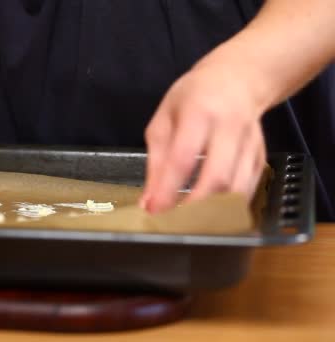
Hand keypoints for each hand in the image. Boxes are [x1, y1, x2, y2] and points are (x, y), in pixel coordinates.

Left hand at [140, 54, 268, 213]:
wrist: (238, 78)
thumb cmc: (193, 98)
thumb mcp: (164, 120)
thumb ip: (155, 161)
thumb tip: (148, 202)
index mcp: (199, 113)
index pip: (183, 158)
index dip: (168, 189)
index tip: (153, 211)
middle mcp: (229, 128)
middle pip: (217, 177)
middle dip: (194, 207)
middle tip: (174, 223)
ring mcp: (250, 143)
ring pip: (237, 188)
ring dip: (214, 212)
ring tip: (191, 223)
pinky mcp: (261, 156)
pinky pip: (248, 189)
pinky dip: (230, 208)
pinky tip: (212, 215)